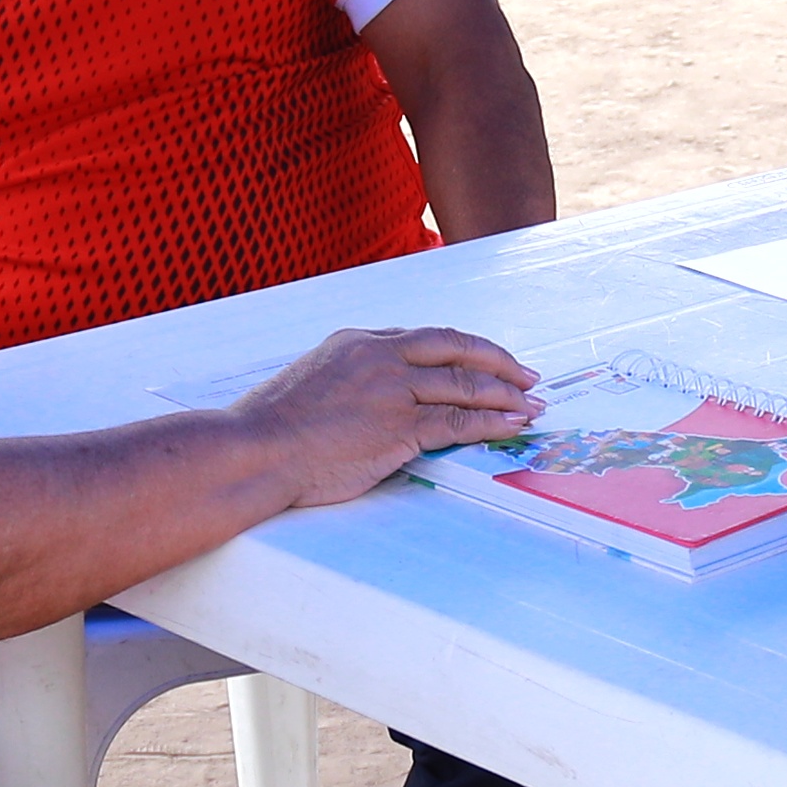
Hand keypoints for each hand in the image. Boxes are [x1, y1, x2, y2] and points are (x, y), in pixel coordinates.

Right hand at [231, 325, 541, 505]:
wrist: (254, 448)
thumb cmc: (271, 427)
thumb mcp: (313, 381)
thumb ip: (350, 378)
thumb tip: (372, 395)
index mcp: (358, 341)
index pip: (426, 338)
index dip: (464, 349)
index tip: (486, 359)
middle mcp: (379, 356)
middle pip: (456, 348)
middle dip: (498, 361)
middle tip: (528, 375)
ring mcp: (391, 389)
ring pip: (464, 383)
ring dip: (506, 394)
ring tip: (532, 404)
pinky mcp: (397, 426)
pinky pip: (457, 420)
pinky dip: (491, 422)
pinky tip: (512, 425)